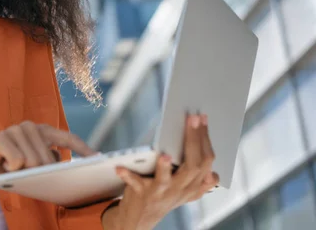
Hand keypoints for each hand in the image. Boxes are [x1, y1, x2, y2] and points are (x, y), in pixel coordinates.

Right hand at [0, 121, 96, 187]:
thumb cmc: (8, 165)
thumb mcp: (32, 164)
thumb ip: (49, 161)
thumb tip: (67, 166)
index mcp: (41, 131)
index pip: (67, 137)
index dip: (83, 148)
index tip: (99, 158)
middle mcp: (30, 126)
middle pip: (48, 158)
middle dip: (39, 171)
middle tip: (23, 171)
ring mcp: (15, 129)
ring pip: (33, 161)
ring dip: (22, 171)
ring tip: (10, 167)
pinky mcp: (1, 137)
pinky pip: (18, 161)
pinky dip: (10, 169)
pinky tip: (3, 165)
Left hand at [102, 114, 218, 229]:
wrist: (142, 218)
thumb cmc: (165, 194)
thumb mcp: (186, 190)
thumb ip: (201, 180)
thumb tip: (214, 169)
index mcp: (193, 185)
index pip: (206, 160)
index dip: (205, 138)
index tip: (201, 116)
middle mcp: (180, 189)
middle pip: (193, 165)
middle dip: (194, 140)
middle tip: (192, 118)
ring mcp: (161, 192)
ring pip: (166, 180)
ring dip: (165, 168)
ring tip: (164, 156)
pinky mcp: (141, 193)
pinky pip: (135, 184)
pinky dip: (127, 176)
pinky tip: (119, 168)